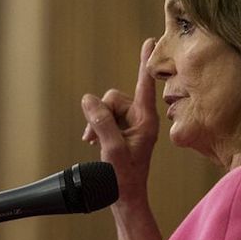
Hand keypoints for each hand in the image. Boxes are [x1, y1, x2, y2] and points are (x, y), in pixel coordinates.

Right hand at [81, 38, 158, 204]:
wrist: (125, 199)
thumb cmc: (123, 179)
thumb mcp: (111, 149)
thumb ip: (101, 121)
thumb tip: (89, 99)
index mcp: (146, 121)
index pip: (145, 85)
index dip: (144, 62)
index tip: (151, 40)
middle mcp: (141, 120)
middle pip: (114, 98)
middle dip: (100, 114)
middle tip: (94, 137)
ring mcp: (132, 126)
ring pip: (106, 108)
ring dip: (96, 123)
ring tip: (95, 144)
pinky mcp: (123, 132)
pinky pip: (104, 118)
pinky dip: (96, 128)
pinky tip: (94, 143)